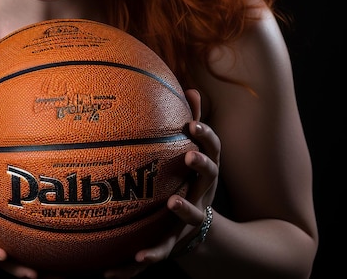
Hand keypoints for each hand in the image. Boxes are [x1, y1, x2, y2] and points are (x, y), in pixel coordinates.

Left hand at [103, 89, 220, 277]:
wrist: (204, 236)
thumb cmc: (193, 183)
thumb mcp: (195, 154)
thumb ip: (193, 123)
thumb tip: (192, 88)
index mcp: (205, 171)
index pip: (212, 149)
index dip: (206, 135)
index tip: (193, 123)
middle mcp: (204, 193)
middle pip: (211, 177)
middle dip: (203, 165)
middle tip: (191, 156)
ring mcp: (193, 218)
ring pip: (193, 215)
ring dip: (184, 209)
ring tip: (173, 203)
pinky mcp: (177, 242)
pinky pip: (162, 250)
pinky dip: (149, 255)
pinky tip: (133, 258)